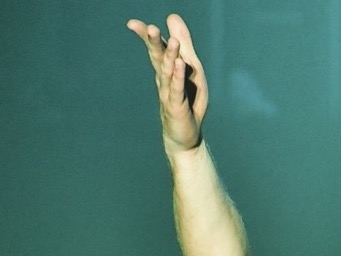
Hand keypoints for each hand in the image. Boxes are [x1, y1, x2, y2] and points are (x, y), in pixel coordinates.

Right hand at [127, 13, 208, 153]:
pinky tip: (179, 64)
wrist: (184, 137)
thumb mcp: (190, 69)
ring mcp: (169, 94)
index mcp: (166, 70)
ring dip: (170, 57)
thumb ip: (183, 44)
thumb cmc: (188, 102)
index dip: (145, 36)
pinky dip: (178, 77)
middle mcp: (165, 80)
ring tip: (172, 42)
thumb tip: (172, 16)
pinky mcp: (177, 107)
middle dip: (155, 44)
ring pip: (168, 73)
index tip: (132, 24)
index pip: (155, 49)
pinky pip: (177, 89)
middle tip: (150, 28)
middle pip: (158, 59)